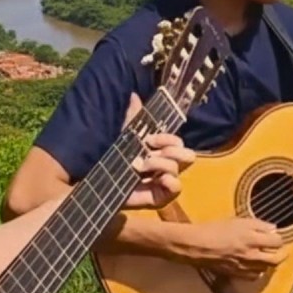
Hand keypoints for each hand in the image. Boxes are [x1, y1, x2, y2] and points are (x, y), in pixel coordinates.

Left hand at [121, 92, 195, 208]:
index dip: (166, 138)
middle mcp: (169, 167)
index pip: (178, 142)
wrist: (104, 183)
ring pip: (178, 168)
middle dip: (170, 150)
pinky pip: (177, 187)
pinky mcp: (163, 197)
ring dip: (158, 163)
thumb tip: (134, 95)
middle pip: (188, 155)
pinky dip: (167, 180)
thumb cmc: (117, 161)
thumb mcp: (126, 137)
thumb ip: (133, 118)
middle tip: (149, 151)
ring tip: (139, 166)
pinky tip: (153, 179)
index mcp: (163, 152)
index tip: (148, 139)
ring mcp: (167, 183)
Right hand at [172, 217, 285, 279]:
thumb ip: (258, 225)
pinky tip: (255, 265)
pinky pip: (254, 276)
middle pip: (276, 259)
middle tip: (282, 250)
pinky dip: (258, 271)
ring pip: (266, 268)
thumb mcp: (237, 221)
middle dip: (282, 254)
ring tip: (267, 255)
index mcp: (252, 238)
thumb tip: (273, 229)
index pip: (277, 241)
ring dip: (270, 262)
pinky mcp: (237, 274)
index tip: (276, 235)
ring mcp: (245, 266)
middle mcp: (251, 255)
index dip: (279, 238)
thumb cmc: (214, 229)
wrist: (196, 245)